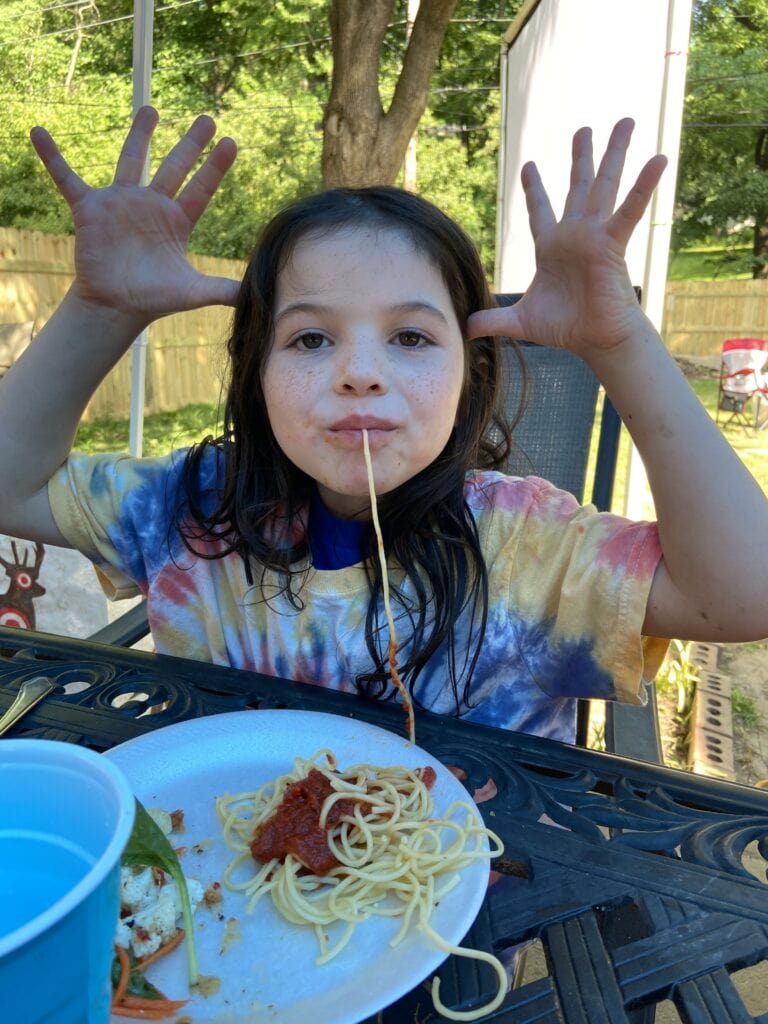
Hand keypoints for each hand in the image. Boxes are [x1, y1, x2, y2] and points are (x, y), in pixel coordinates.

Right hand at [30, 106, 238, 326]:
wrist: (116, 305)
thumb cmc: (154, 297)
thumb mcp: (192, 292)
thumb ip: (223, 288)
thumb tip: (257, 295)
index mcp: (177, 221)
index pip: (201, 188)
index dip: (215, 166)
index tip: (232, 142)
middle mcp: (152, 205)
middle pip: (175, 166)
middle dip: (191, 143)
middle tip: (207, 118)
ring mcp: (122, 203)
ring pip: (131, 161)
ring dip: (139, 136)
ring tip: (150, 109)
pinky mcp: (91, 209)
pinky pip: (68, 178)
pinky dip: (53, 158)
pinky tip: (39, 134)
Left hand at [466, 119, 666, 355]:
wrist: (594, 340)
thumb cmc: (564, 329)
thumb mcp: (520, 322)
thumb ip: (492, 320)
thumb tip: (466, 330)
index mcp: (550, 248)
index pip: (540, 212)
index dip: (536, 191)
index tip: (531, 167)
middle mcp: (573, 236)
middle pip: (577, 187)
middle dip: (580, 158)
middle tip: (583, 130)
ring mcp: (594, 236)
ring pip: (603, 186)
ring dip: (614, 153)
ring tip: (625, 122)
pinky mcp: (612, 244)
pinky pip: (629, 210)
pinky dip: (643, 186)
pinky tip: (658, 159)